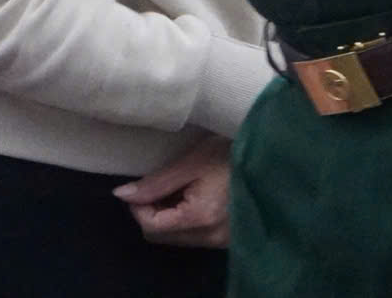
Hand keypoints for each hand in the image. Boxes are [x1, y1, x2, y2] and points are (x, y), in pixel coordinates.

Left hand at [114, 136, 231, 246]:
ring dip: (170, 215)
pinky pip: (196, 236)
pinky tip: (195, 196)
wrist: (270, 154)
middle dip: (154, 212)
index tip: (144, 184)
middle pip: (162, 237)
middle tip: (163, 184)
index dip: (138, 206)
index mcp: (201, 218)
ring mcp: (223, 241)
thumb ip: (156, 183)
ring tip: (182, 187)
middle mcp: (213, 237)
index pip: (151, 227)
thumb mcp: (191, 162)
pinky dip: (187, 219)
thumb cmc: (230, 151)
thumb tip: (121, 195)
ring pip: (178, 238)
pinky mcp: (230, 238)